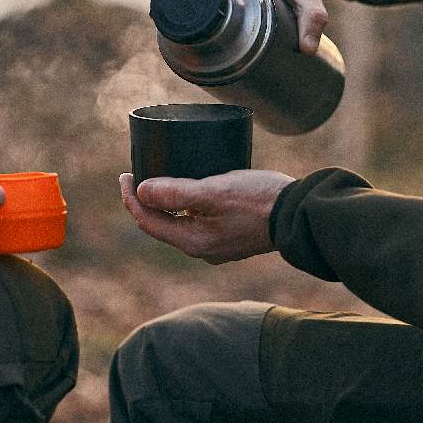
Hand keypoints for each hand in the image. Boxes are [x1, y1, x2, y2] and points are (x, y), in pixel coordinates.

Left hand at [119, 169, 293, 263]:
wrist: (298, 214)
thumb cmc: (258, 201)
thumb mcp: (214, 191)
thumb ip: (177, 193)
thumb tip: (142, 190)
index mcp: (193, 241)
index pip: (148, 221)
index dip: (131, 198)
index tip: (125, 174)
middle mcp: (202, 248)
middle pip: (162, 225)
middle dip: (146, 201)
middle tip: (137, 174)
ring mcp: (218, 245)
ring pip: (181, 224)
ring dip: (167, 204)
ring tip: (161, 179)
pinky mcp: (231, 236)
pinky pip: (198, 222)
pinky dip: (187, 207)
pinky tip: (194, 191)